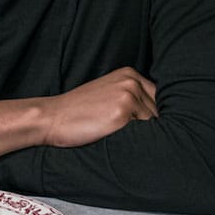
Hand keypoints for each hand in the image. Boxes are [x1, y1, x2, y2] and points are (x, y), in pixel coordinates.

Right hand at [37, 67, 156, 147]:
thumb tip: (162, 117)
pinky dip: (134, 140)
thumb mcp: (108, 93)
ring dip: (142, 135)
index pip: (159, 99)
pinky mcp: (122, 113)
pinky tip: (116, 139)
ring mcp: (127, 95)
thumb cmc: (78, 111)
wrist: (52, 118)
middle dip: (150, 127)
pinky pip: (142, 133)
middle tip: (128, 135)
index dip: (153, 117)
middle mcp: (131, 81)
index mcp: (129, 74)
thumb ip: (133, 97)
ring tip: (118, 137)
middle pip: (159, 112)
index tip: (140, 127)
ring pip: (153, 124)